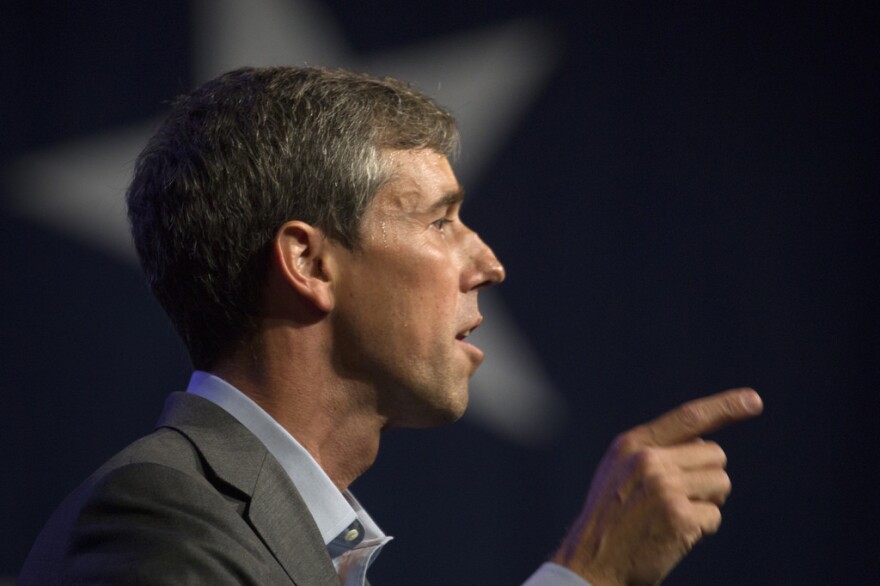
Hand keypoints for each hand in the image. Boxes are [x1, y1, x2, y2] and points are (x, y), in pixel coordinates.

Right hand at [551, 388, 762, 585]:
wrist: (591, 561)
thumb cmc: (610, 518)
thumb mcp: (618, 470)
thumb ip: (654, 451)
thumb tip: (704, 444)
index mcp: (632, 444)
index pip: (688, 417)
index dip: (724, 406)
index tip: (754, 400)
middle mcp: (648, 460)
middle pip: (714, 454)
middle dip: (706, 477)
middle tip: (678, 499)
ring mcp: (664, 488)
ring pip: (720, 483)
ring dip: (707, 502)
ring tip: (674, 516)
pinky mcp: (679, 517)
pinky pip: (715, 516)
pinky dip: (701, 528)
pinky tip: (674, 535)